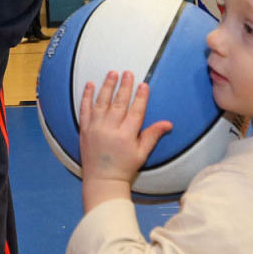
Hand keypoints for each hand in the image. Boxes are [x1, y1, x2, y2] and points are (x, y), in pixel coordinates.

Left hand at [78, 72, 171, 211]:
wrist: (102, 180)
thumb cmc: (124, 168)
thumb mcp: (142, 153)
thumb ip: (153, 135)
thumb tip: (168, 123)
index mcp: (126, 136)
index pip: (135, 112)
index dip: (140, 97)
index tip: (143, 84)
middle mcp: (110, 130)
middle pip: (119, 104)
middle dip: (124, 87)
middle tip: (128, 73)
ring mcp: (95, 128)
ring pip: (101, 103)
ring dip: (107, 86)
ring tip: (112, 73)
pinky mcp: (84, 129)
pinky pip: (84, 109)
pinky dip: (86, 96)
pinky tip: (90, 84)